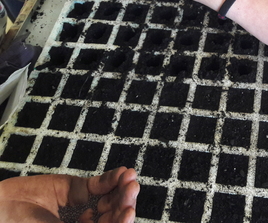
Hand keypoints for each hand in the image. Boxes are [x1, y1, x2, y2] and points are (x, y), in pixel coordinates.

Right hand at [0, 167, 138, 222]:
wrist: (4, 207)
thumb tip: (119, 222)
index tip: (129, 213)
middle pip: (113, 216)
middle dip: (124, 203)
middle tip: (132, 191)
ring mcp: (85, 207)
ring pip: (111, 199)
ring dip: (122, 189)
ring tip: (130, 179)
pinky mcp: (79, 189)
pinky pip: (100, 184)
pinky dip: (112, 178)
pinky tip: (121, 173)